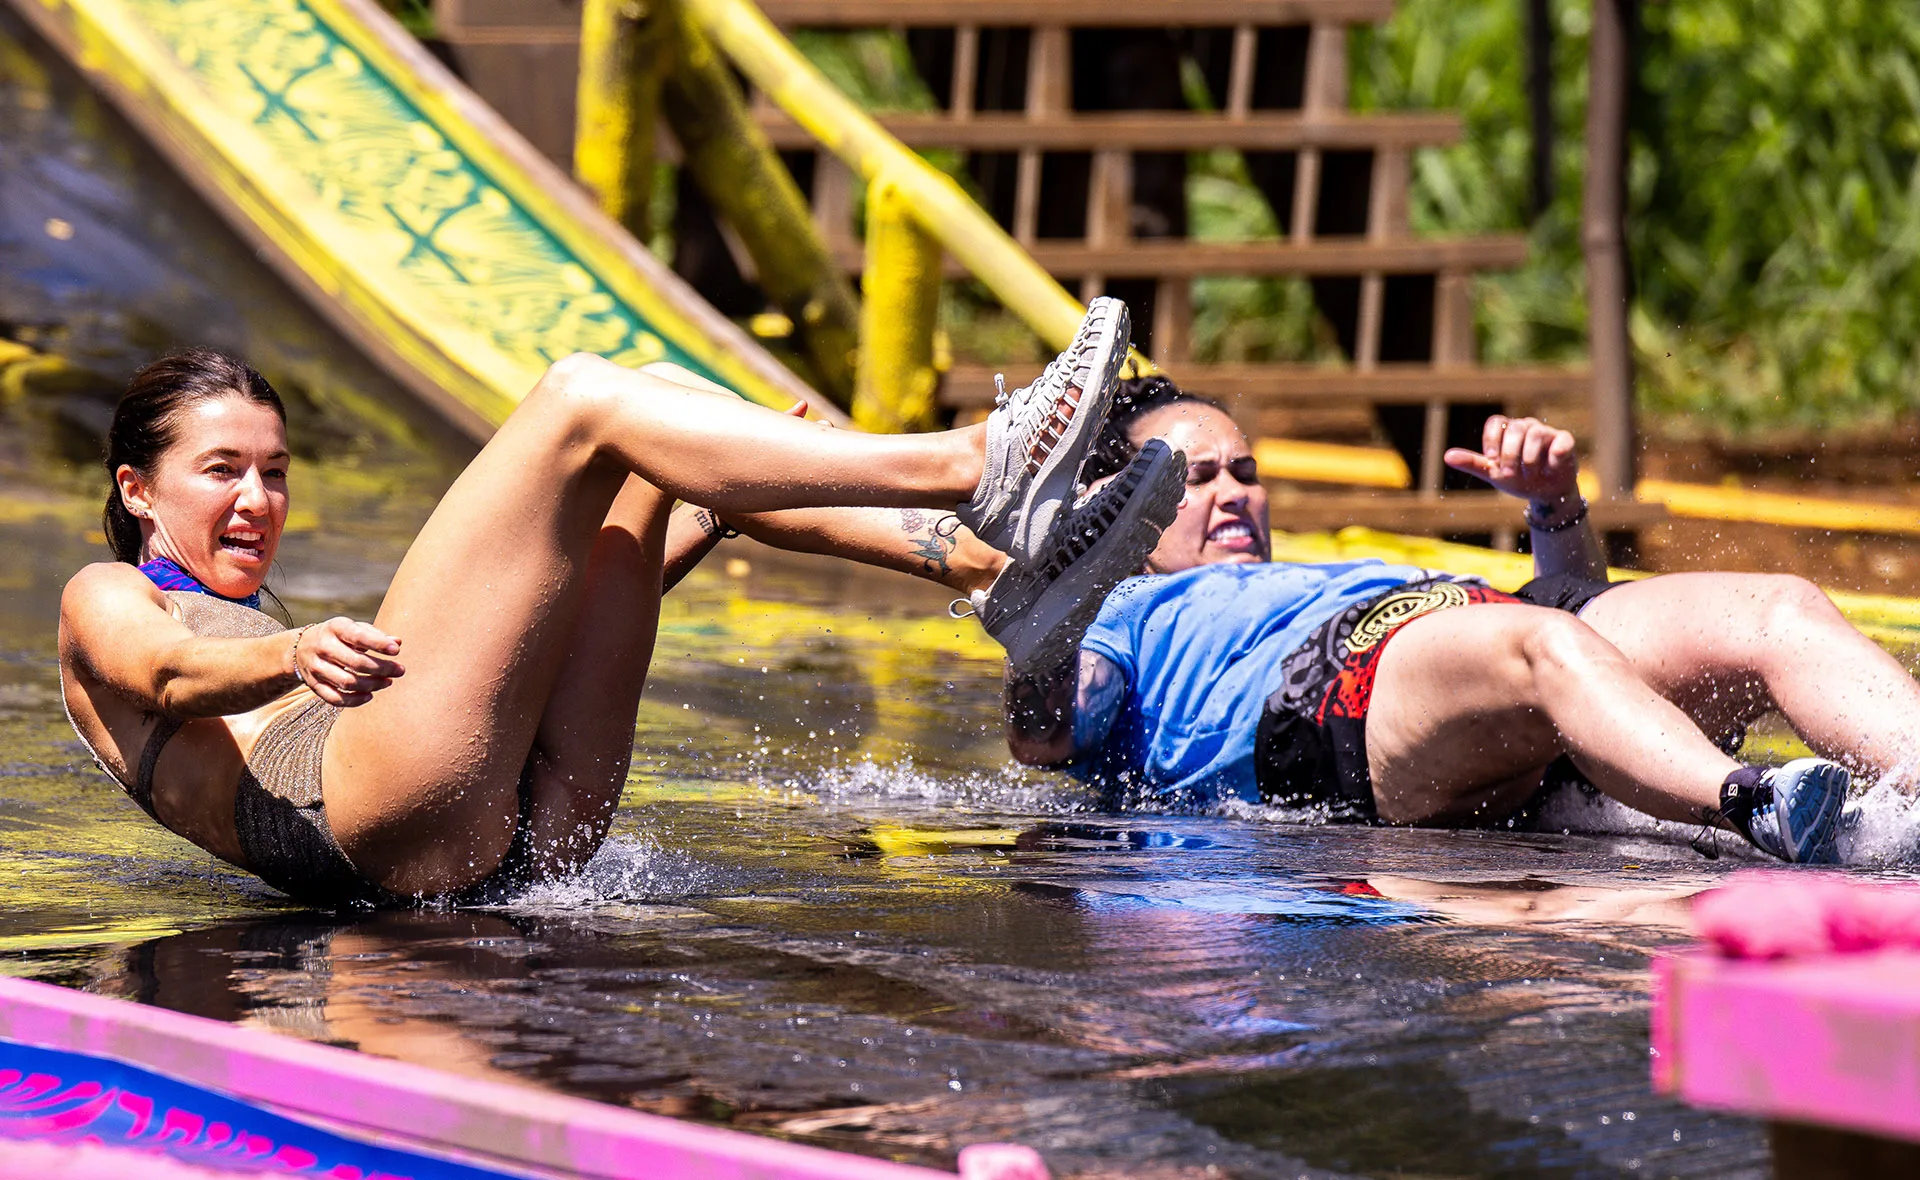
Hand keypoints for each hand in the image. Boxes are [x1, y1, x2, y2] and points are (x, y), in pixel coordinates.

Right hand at [292, 617, 402, 706]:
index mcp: (335, 628)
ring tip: (388, 682)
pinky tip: (370, 695)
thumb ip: (375, 635)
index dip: (378, 644)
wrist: (301, 646)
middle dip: (382, 669)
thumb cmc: (339, 636)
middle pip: (356, 662)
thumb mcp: (353, 628)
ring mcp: (316, 667)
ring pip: (347, 682)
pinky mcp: (313, 685)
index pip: (358, 637)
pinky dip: (355, 700)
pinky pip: (335, 698)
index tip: (396, 650)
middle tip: (400, 671)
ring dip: (372, 685)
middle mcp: (323, 647)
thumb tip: (397, 642)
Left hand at [1443, 415, 1579, 503]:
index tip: (1491, 459)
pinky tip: (1550, 469)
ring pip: (1535, 433)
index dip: (1491, 439)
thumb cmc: (1518, 478)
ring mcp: (1546, 432)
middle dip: (1510, 454)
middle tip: (1510, 473)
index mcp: (1507, 431)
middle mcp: (1526, 427)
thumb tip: (1447, 457)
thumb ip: (1472, 463)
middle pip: (1515, 428)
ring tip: (1530, 474)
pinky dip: (1554, 457)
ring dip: (1529, 458)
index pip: (1496, 422)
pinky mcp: (1565, 441)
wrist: (1544, 494)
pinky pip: (1561, 441)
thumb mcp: (1493, 473)